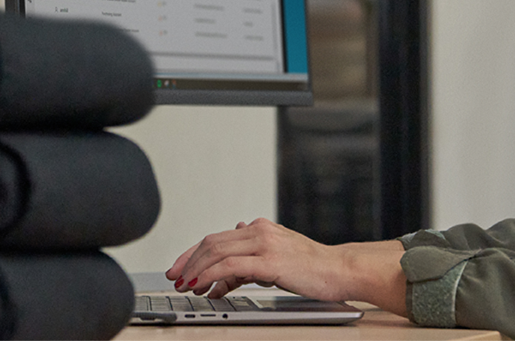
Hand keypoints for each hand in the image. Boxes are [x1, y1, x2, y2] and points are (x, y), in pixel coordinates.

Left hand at [165, 218, 407, 315]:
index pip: (217, 237)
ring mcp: (265, 243)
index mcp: (260, 228)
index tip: (180, 268)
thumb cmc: (313, 268)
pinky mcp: (270, 261)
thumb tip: (225, 271)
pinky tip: (204, 286)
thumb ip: (250, 261)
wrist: (340, 269)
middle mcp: (260, 230)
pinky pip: (231, 266)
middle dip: (188, 260)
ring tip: (185, 284)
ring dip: (196, 269)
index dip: (194, 253)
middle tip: (174, 277)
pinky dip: (211, 275)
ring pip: (217, 251)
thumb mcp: (276, 261)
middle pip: (212, 242)